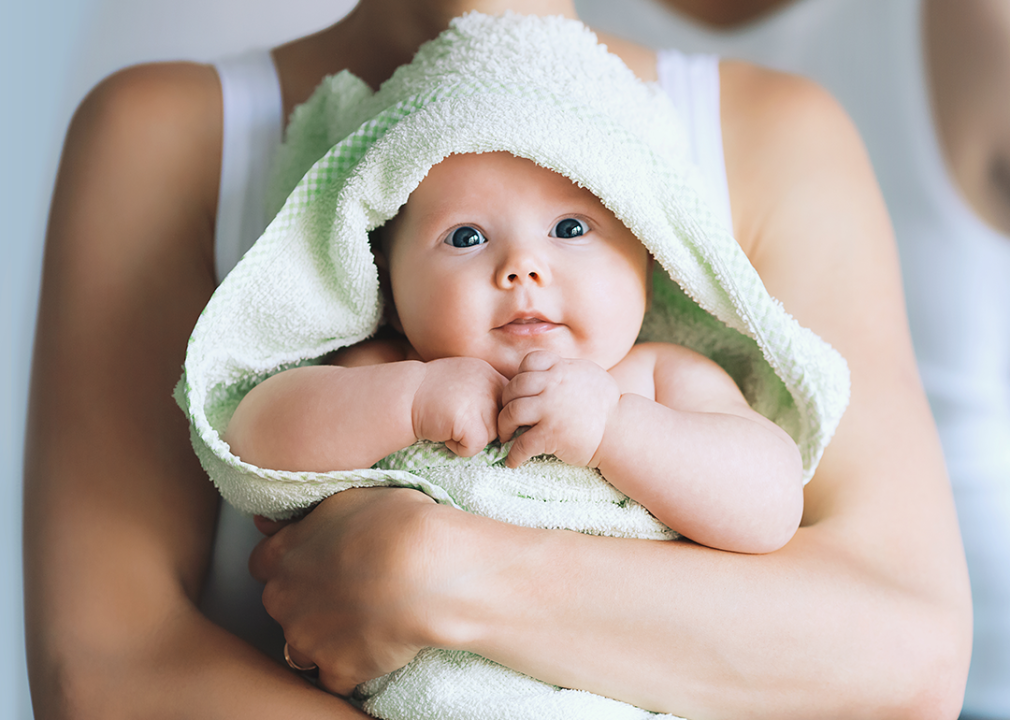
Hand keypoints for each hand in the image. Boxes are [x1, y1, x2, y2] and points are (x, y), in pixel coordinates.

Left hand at [249, 488, 449, 695]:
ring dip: (323, 639)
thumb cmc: (396, 525)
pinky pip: (336, 678)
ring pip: (302, 646)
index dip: (291, 562)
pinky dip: (352, 668)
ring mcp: (307, 637)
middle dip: (306, 601)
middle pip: (282, 605)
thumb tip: (278, 522)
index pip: (263, 562)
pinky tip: (376, 649)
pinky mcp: (336, 668)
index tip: (315, 561)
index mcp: (284, 552)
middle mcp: (284, 597)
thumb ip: (311, 516)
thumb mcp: (349, 498)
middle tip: (347, 589)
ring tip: (362, 623)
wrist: (426, 572)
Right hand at [412, 357, 506, 456]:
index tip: (467, 412)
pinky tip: (443, 431)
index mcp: (490, 372)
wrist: (402, 396)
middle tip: (455, 416)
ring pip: (491, 436)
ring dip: (469, 437)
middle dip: (481, 426)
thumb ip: (486, 390)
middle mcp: (491, 384)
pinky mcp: (472, 424)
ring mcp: (483, 403)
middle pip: (503, 422)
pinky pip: (475, 448)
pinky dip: (458, 448)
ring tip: (448, 422)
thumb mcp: (464, 379)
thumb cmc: (428, 393)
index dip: (491, 414)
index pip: (509, 403)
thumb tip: (508, 418)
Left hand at [498, 350, 620, 467]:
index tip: (521, 391)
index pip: (529, 361)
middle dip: (506, 403)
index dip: (521, 375)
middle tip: (508, 417)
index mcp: (562, 369)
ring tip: (507, 436)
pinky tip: (513, 462)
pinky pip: (521, 444)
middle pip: (514, 387)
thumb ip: (566, 369)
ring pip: (511, 413)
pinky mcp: (550, 435)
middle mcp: (553, 385)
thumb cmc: (607, 406)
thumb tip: (549, 368)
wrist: (621, 433)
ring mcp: (550, 410)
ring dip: (504, 427)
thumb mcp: (588, 374)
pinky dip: (513, 455)